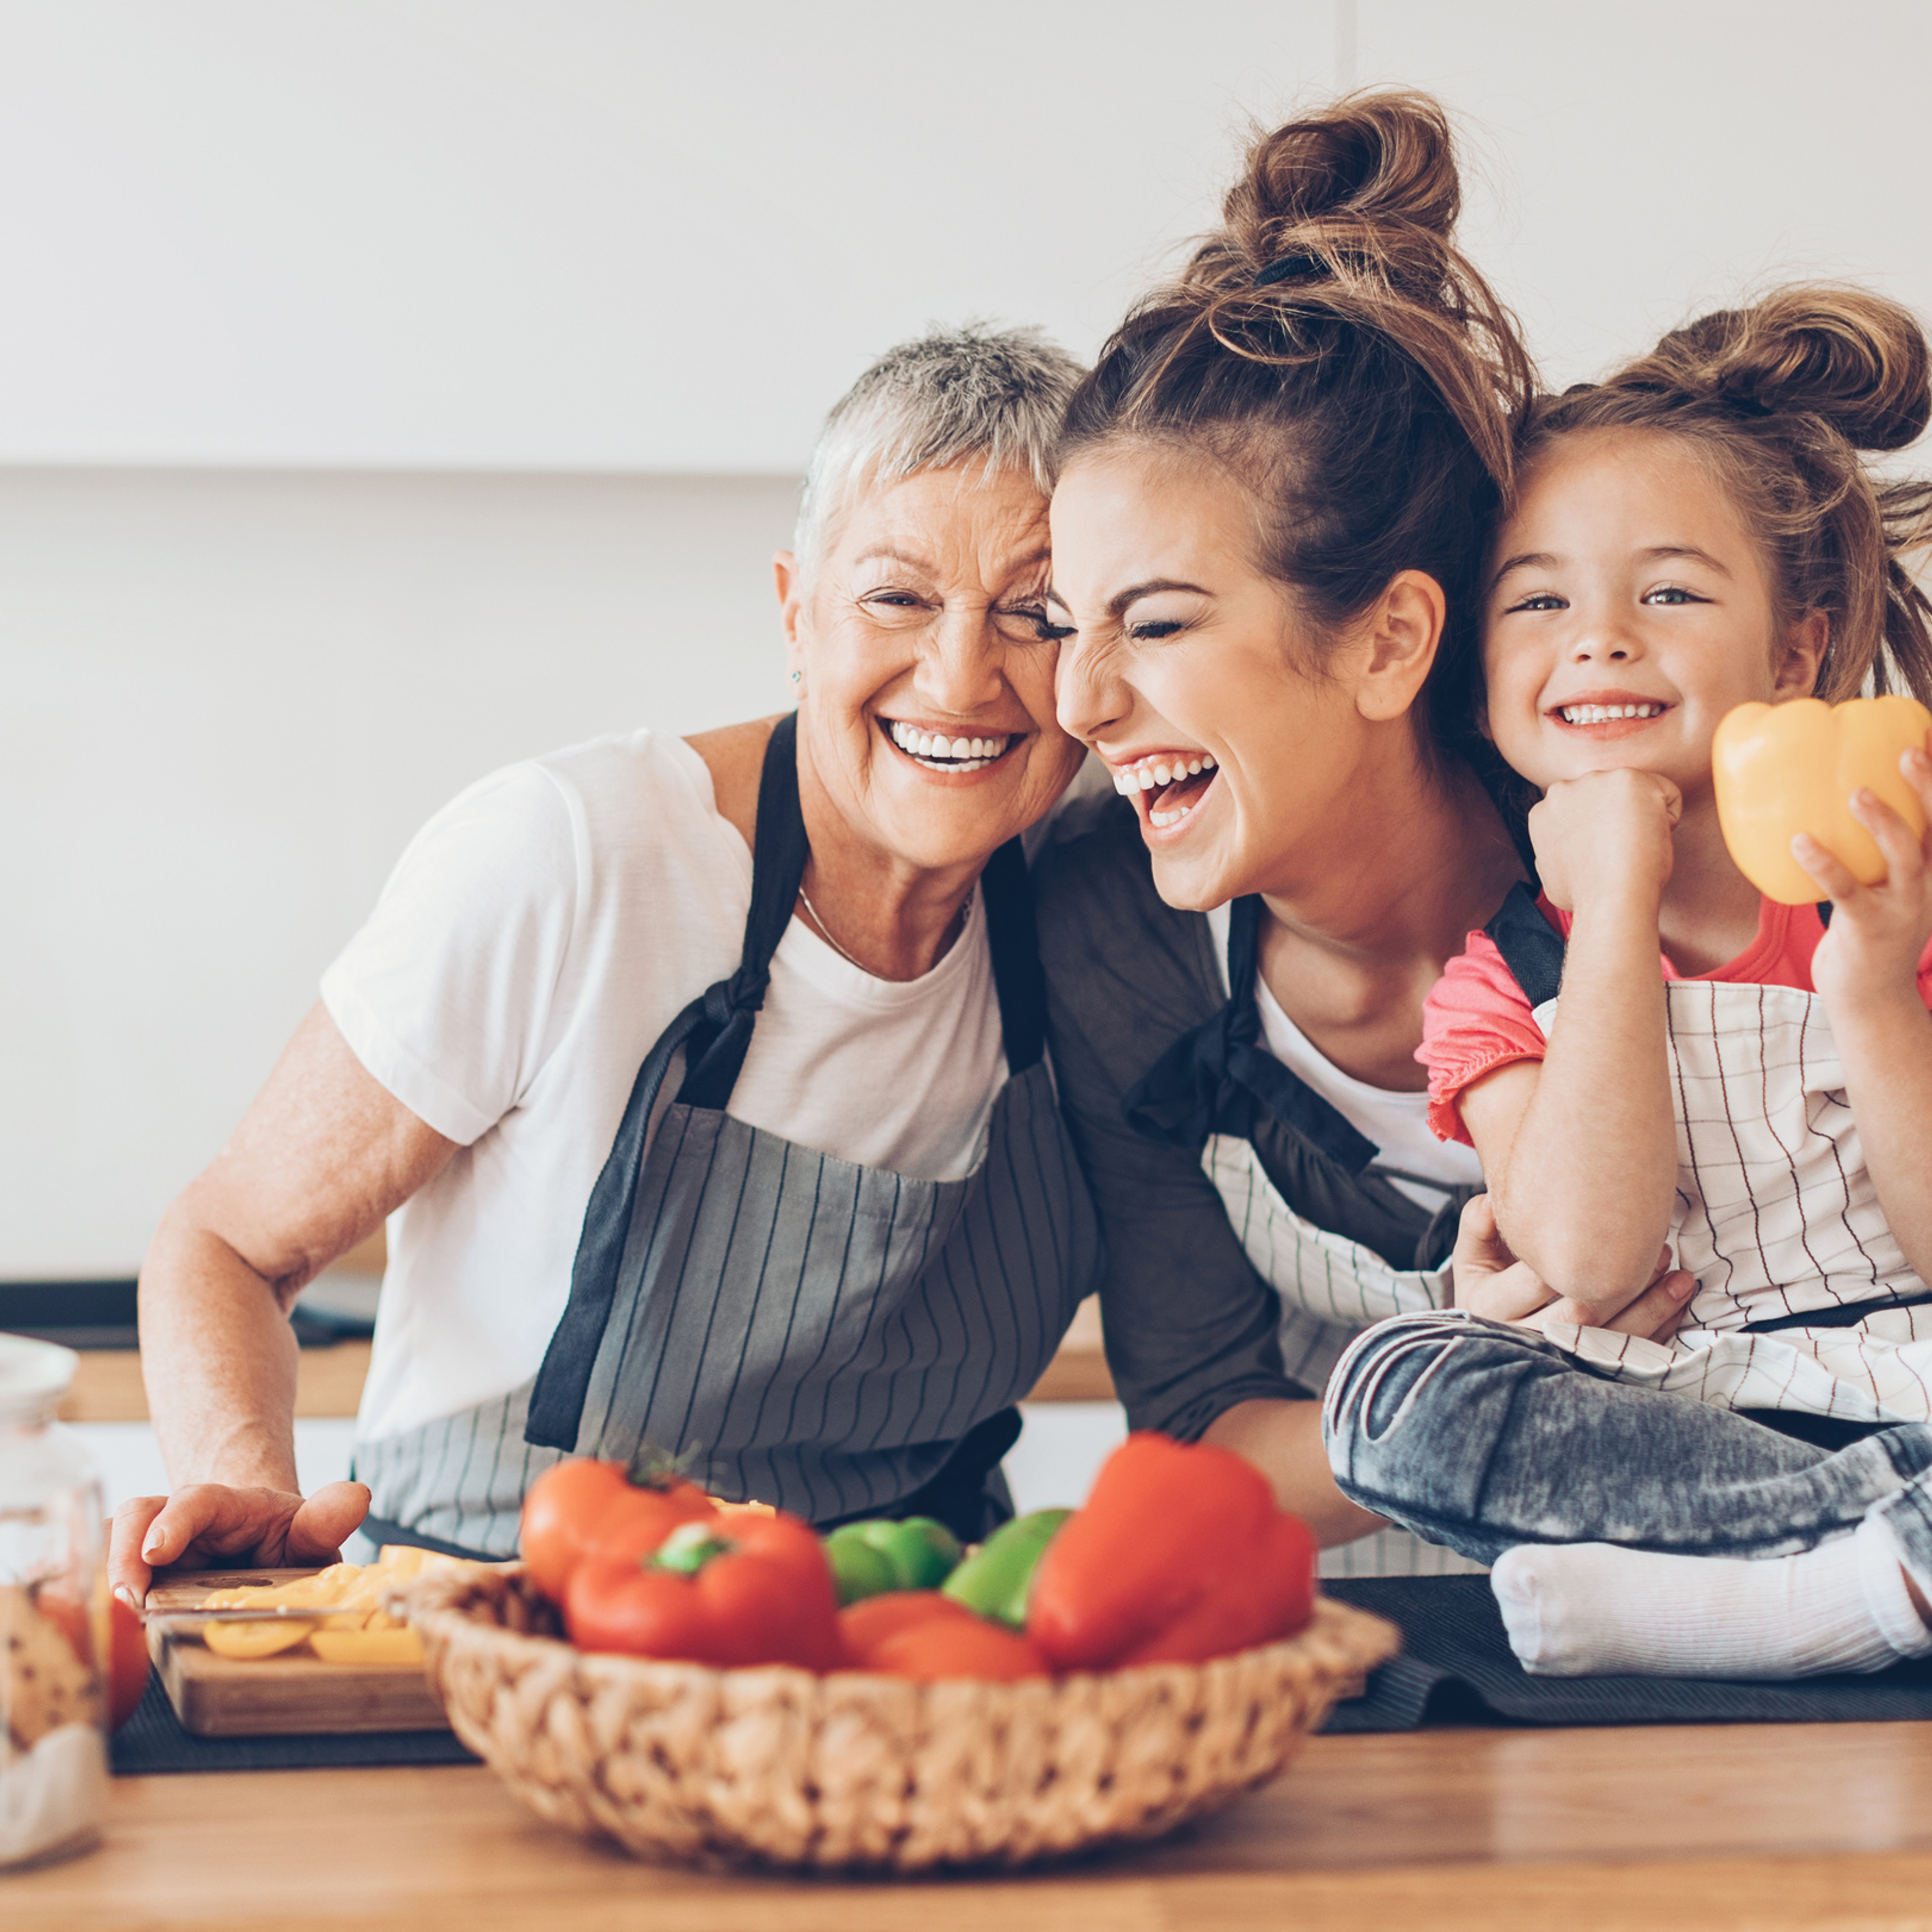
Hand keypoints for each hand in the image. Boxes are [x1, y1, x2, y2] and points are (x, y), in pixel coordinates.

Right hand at [108, 1480, 370, 1608]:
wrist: (258, 1547)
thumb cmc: (284, 1541)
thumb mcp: (309, 1533)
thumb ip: (326, 1519)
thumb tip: (357, 1497)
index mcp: (226, 1507)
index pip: (196, 1500)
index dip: (173, 1522)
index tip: (156, 1552)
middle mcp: (179, 1520)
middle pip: (136, 1516)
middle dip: (122, 1554)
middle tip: (125, 1601)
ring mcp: (150, 1547)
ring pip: (108, 1543)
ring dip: (100, 1577)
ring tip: (106, 1620)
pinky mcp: (133, 1577)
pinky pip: (97, 1575)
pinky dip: (83, 1594)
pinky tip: (80, 1624)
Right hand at [1449, 1195, 1695, 1340]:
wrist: (1492, 1339)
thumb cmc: (1490, 1285)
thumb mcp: (1473, 1256)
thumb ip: (1478, 1225)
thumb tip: (1491, 1205)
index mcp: (1492, 1307)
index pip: (1537, 1279)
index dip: (1576, 1253)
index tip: (1612, 1225)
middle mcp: (1524, 1340)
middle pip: (1581, 1315)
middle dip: (1625, 1282)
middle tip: (1660, 1248)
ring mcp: (1558, 1363)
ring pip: (1612, 1341)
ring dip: (1653, 1309)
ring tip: (1682, 1278)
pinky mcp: (1588, 1374)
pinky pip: (1629, 1360)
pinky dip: (1660, 1332)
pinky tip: (1679, 1305)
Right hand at [1529, 768, 1681, 915]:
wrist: (1610, 897)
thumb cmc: (1586, 896)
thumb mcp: (1552, 874)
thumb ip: (1556, 852)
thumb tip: (1565, 854)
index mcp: (1544, 811)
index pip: (1583, 810)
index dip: (1600, 832)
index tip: (1605, 854)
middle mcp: (1564, 789)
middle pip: (1608, 796)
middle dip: (1618, 817)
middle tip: (1622, 851)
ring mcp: (1595, 780)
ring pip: (1637, 794)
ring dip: (1642, 817)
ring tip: (1635, 847)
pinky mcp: (1629, 779)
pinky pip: (1667, 795)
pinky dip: (1668, 819)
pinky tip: (1652, 840)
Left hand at [1798, 741, 1931, 1020]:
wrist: (1871, 998)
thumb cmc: (1868, 931)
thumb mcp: (1879, 887)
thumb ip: (1868, 853)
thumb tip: (1823, 808)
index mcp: (1930, 869)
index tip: (1928, 737)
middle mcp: (1927, 884)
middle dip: (1929, 788)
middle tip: (1909, 751)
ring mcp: (1903, 907)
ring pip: (1905, 856)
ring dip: (1885, 822)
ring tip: (1857, 793)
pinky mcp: (1869, 929)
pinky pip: (1847, 892)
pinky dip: (1825, 865)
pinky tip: (1800, 843)